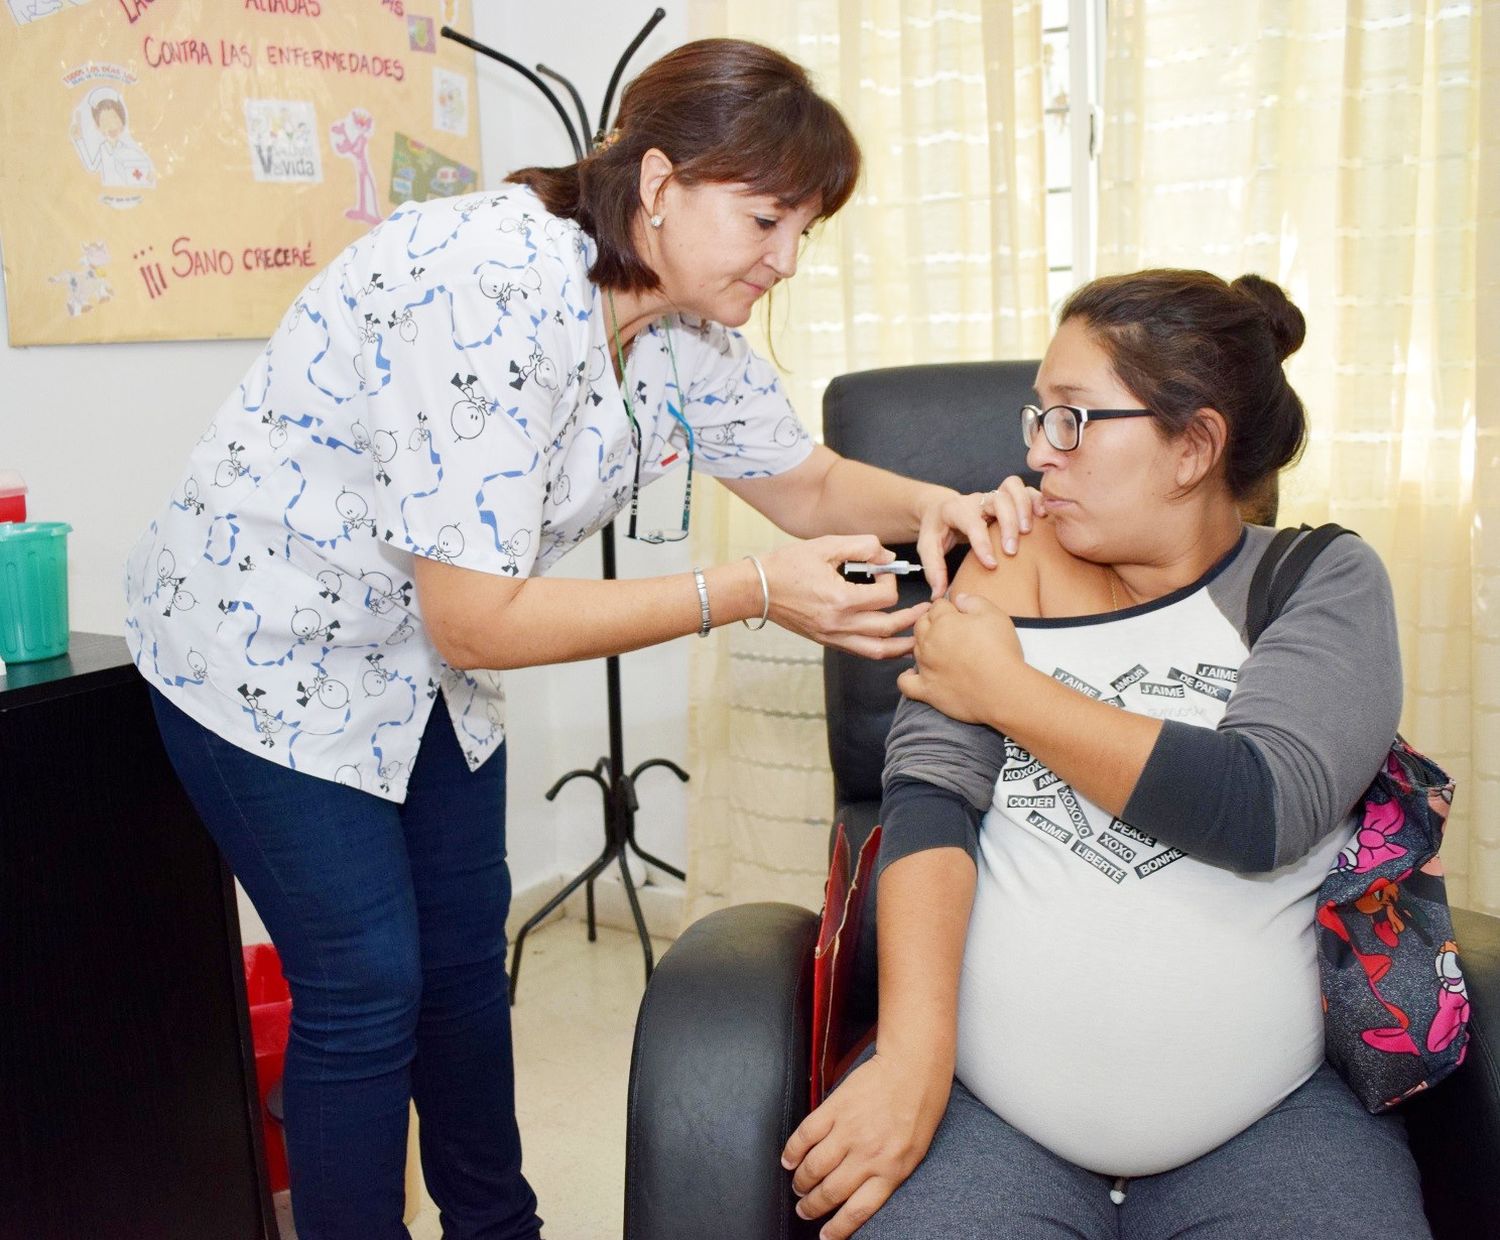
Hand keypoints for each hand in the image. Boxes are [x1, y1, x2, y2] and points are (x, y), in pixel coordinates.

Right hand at [761, 535, 930, 659]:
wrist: (757, 589)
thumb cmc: (787, 565)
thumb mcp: (826, 546)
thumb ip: (862, 546)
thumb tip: (887, 556)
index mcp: (840, 599)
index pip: (885, 597)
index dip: (891, 581)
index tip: (883, 570)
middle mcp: (838, 624)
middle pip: (888, 628)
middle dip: (912, 618)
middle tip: (927, 610)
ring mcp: (832, 637)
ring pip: (877, 651)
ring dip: (902, 645)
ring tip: (919, 638)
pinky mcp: (827, 641)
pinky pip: (861, 652)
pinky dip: (880, 650)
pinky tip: (892, 644)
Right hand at [780, 1052, 950, 1239]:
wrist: (913, 1067)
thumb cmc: (919, 1108)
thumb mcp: (913, 1152)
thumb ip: (887, 1172)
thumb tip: (861, 1190)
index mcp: (891, 1170)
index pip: (858, 1211)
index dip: (838, 1229)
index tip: (825, 1237)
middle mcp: (868, 1155)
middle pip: (830, 1192)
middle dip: (812, 1207)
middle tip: (804, 1209)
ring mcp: (849, 1131)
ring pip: (814, 1167)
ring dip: (801, 1181)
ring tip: (797, 1186)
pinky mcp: (835, 1108)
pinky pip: (806, 1135)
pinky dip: (793, 1150)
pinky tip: (788, 1158)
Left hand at [898, 592, 1023, 723]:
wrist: (1003, 689)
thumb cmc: (1000, 651)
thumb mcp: (994, 615)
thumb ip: (973, 601)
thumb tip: (959, 599)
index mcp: (943, 621)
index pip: (937, 606)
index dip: (948, 608)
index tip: (958, 614)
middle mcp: (929, 642)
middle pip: (921, 624)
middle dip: (932, 622)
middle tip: (950, 630)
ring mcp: (925, 667)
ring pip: (914, 649)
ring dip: (924, 646)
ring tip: (941, 651)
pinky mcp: (927, 690)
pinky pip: (905, 683)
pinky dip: (907, 678)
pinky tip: (916, 674)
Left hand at [915, 477, 1044, 598]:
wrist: (941, 509)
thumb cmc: (936, 529)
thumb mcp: (927, 547)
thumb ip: (933, 570)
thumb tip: (937, 595)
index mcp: (955, 509)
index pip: (972, 522)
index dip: (982, 544)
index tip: (991, 565)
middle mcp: (976, 499)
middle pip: (998, 500)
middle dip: (1008, 525)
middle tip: (1011, 551)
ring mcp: (992, 496)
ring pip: (1013, 489)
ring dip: (1024, 508)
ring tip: (1029, 532)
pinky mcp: (1006, 497)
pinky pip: (1025, 490)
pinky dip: (1036, 500)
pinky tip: (1042, 516)